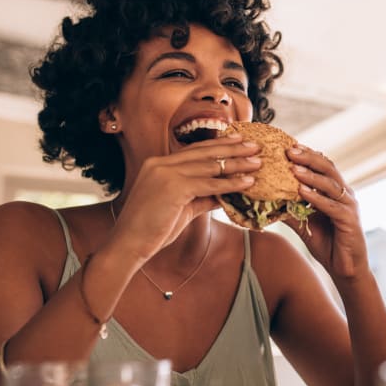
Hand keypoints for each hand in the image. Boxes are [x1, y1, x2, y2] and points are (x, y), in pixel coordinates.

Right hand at [107, 135, 260, 265]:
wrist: (128, 245)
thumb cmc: (152, 229)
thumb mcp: (181, 208)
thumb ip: (201, 197)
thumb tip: (224, 195)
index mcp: (158, 164)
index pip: (194, 150)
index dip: (218, 145)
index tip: (238, 141)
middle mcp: (161, 163)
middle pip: (204, 152)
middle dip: (232, 148)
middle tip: (255, 145)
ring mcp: (165, 173)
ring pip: (210, 166)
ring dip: (237, 164)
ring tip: (258, 162)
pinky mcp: (173, 187)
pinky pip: (209, 184)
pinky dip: (230, 183)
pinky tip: (247, 182)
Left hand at [285, 145, 368, 279]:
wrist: (344, 268)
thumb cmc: (325, 242)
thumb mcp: (303, 222)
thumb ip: (289, 209)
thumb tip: (266, 199)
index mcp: (335, 190)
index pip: (322, 165)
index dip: (307, 154)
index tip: (288, 145)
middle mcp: (344, 194)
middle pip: (328, 168)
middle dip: (308, 158)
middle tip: (289, 150)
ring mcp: (349, 206)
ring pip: (330, 184)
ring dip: (311, 175)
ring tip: (293, 167)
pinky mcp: (349, 220)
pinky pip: (332, 206)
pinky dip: (316, 197)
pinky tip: (302, 191)